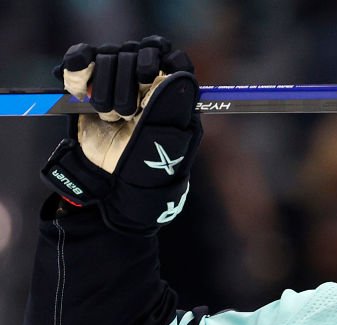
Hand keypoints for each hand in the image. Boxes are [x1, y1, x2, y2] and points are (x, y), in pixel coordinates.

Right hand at [41, 37, 202, 235]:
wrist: (111, 180)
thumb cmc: (146, 164)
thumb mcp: (166, 139)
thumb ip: (172, 106)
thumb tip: (177, 74)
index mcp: (173, 91)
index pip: (172, 57)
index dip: (161, 59)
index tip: (148, 77)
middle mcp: (146, 80)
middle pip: (136, 52)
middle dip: (127, 83)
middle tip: (126, 114)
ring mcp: (117, 79)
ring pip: (109, 54)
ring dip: (104, 88)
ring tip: (108, 116)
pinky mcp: (88, 82)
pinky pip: (82, 58)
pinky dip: (79, 68)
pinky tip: (79, 88)